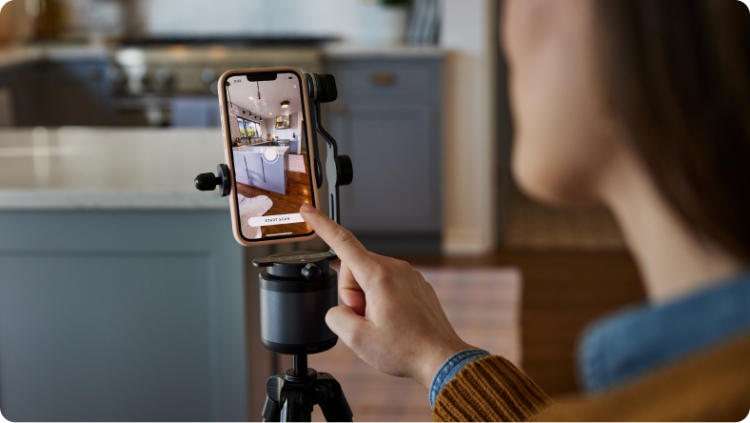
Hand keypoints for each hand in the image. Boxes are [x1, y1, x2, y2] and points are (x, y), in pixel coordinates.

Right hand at [300, 203, 474, 387]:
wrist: (441, 359)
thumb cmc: (405, 350)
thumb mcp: (356, 339)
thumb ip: (335, 317)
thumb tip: (339, 310)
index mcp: (379, 275)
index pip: (342, 242)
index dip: (321, 224)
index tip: (308, 210)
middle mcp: (396, 268)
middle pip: (353, 269)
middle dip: (352, 295)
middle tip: (367, 320)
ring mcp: (408, 275)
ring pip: (369, 279)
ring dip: (367, 300)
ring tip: (383, 324)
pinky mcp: (415, 285)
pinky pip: (387, 285)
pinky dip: (382, 302)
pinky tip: (394, 322)